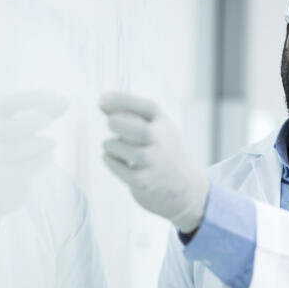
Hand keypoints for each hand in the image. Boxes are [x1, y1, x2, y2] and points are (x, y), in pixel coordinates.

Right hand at [0, 91, 67, 229]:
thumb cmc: (8, 149)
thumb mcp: (18, 128)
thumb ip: (44, 113)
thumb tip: (67, 100)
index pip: (4, 104)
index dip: (31, 98)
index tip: (58, 96)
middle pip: (6, 128)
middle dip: (30, 122)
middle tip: (48, 121)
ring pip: (18, 149)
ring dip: (40, 144)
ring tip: (51, 142)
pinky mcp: (9, 178)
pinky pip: (29, 166)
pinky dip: (43, 158)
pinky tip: (47, 155)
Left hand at [99, 92, 209, 232]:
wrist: (186, 188)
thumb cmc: (164, 153)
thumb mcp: (158, 130)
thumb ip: (133, 115)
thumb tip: (102, 101)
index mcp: (166, 125)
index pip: (148, 107)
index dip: (122, 100)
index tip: (102, 99)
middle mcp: (164, 142)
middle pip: (138, 129)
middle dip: (117, 123)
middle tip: (110, 124)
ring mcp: (155, 163)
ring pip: (126, 150)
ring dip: (111, 145)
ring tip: (111, 146)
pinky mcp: (145, 182)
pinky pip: (120, 169)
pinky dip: (111, 161)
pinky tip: (111, 158)